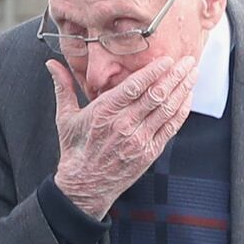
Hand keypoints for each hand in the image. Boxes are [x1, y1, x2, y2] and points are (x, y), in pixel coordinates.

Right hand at [45, 56, 197, 219]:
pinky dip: (181, 111)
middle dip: (176, 75)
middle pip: (156, 94)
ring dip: (183, 89)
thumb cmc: (75, 149)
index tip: (168, 58)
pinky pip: (170, 127)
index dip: (154, 70)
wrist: (85, 185)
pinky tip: (188, 97)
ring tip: (193, 73)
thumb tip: (51, 63)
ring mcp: (139, 139)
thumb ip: (63, 87)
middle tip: (188, 60)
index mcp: (104, 112)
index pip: (135, 86)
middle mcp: (124, 124)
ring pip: (167, 109)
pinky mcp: (150, 152)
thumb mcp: (66, 117)